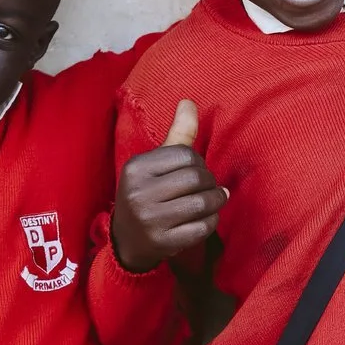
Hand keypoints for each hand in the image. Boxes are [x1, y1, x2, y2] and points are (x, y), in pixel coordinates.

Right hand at [111, 101, 226, 272]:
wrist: (127, 241)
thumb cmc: (147, 194)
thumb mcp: (155, 163)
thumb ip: (177, 135)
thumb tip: (189, 102)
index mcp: (136, 168)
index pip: (184, 155)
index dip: (199, 162)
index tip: (198, 171)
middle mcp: (139, 193)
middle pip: (195, 179)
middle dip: (210, 182)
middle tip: (210, 187)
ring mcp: (149, 220)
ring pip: (201, 203)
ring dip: (217, 201)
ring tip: (216, 199)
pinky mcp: (162, 242)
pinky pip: (201, 228)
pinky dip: (212, 221)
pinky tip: (208, 217)